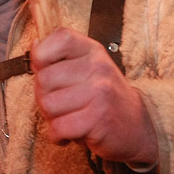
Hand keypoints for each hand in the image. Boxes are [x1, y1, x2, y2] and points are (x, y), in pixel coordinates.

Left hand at [30, 27, 158, 165]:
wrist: (138, 128)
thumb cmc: (105, 99)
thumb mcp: (88, 70)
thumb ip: (61, 59)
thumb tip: (35, 45)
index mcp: (93, 51)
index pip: (60, 38)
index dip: (42, 56)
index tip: (47, 71)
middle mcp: (97, 67)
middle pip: (43, 79)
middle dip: (44, 97)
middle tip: (61, 105)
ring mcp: (99, 92)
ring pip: (47, 105)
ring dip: (52, 118)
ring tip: (68, 118)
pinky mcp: (98, 118)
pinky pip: (58, 127)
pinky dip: (58, 136)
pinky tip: (71, 133)